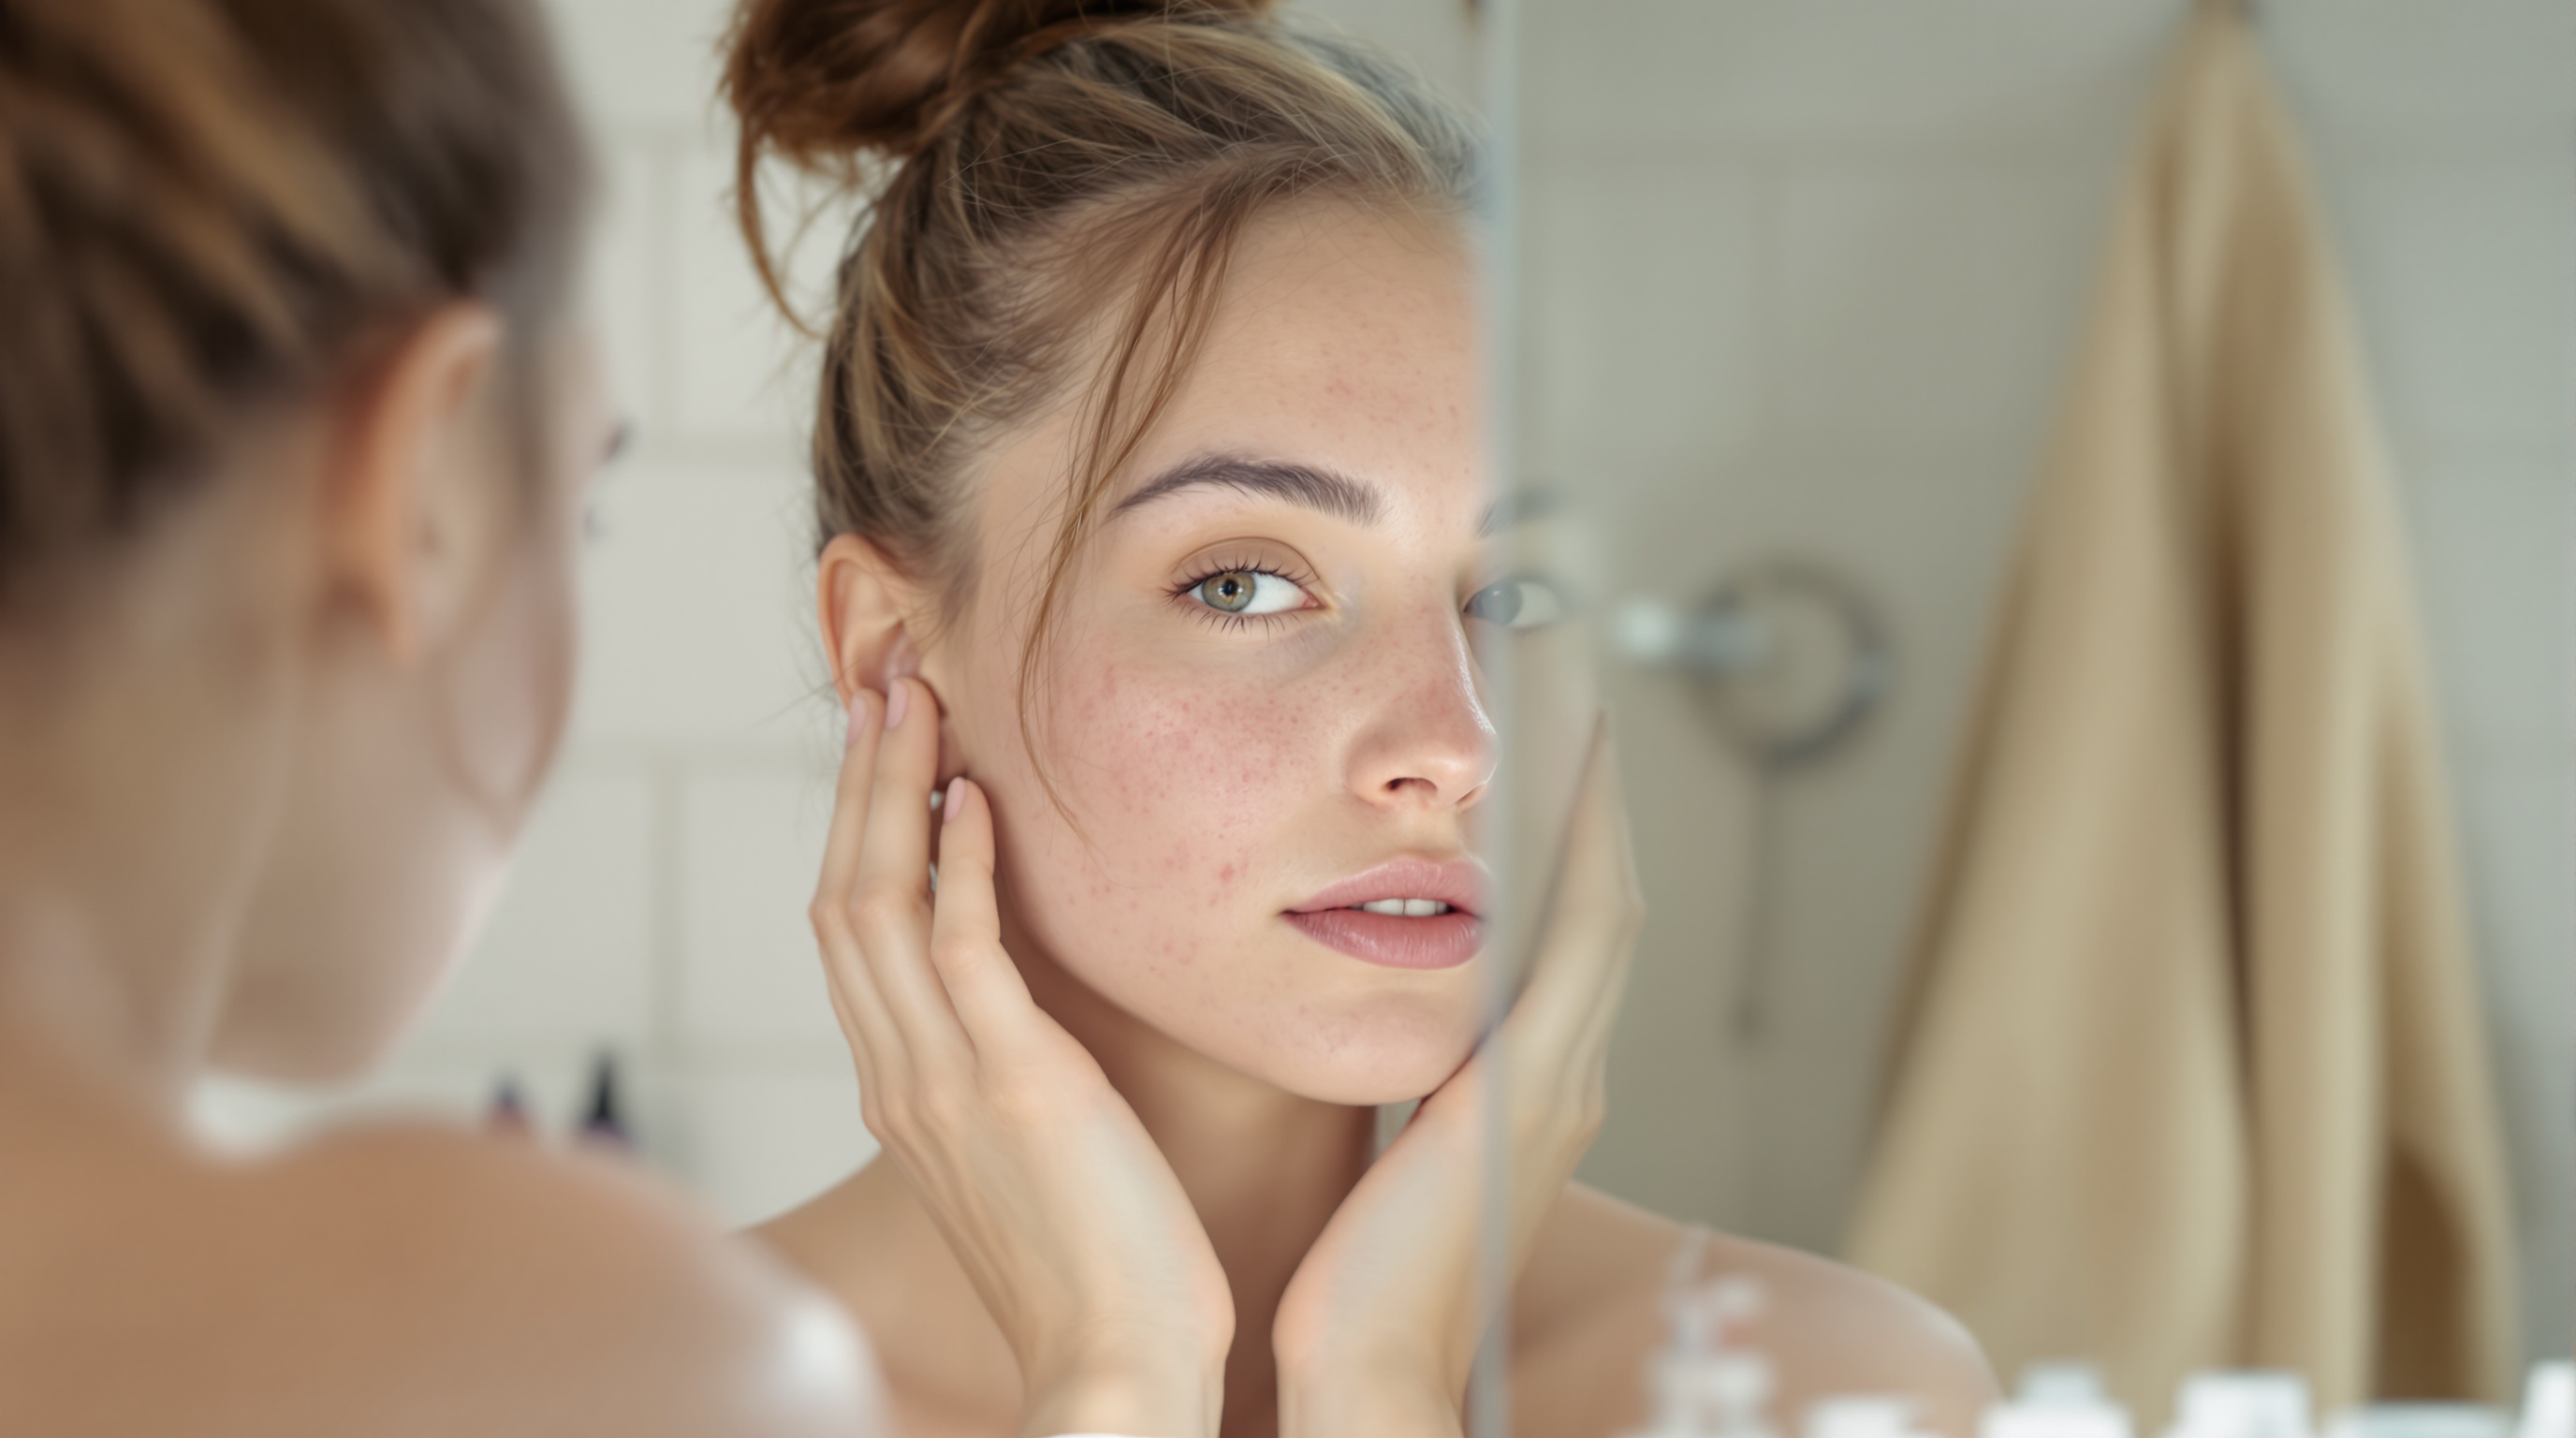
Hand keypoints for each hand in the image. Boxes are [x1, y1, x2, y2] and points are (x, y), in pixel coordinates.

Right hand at [812, 678, 1232, 1437]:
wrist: (1117, 1363)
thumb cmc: (1098, 1268)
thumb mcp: (1025, 1152)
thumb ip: (999, 1075)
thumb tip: (1018, 1013)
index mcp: (901, 1092)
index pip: (853, 930)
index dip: (859, 827)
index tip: (885, 744)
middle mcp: (900, 1078)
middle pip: (841, 896)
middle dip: (859, 782)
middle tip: (883, 683)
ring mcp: (944, 1081)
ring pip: (878, 903)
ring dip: (893, 791)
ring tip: (916, 699)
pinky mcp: (1011, 1085)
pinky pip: (962, 950)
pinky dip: (959, 864)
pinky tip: (975, 797)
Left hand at [1270, 716, 1642, 1437]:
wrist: (1371, 1381)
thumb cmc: (1359, 1293)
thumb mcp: (1393, 1166)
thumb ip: (1406, 1096)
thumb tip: (1372, 1032)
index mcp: (1530, 1096)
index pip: (1562, 938)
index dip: (1568, 844)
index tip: (1554, 757)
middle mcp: (1565, 1079)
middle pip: (1599, 904)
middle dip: (1595, 801)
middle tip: (1579, 697)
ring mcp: (1561, 1083)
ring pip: (1600, 906)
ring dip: (1596, 804)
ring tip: (1581, 704)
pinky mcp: (1532, 1089)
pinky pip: (1575, 938)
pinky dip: (1585, 852)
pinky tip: (1577, 774)